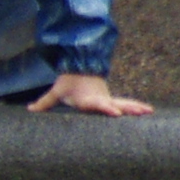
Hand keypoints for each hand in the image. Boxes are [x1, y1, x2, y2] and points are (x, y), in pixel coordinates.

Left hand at [28, 70, 151, 116]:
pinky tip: (147, 112)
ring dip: (136, 107)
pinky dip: (135, 107)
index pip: (98, 104)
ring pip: (124, 103)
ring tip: (149, 112)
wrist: (79, 66)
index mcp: (88, 98)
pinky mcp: (110, 98)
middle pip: (116, 103)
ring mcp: (107, 98)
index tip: (115, 112)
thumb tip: (29, 109)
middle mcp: (100, 98)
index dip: (106, 108)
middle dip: (128, 108)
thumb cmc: (68, 82)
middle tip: (141, 113)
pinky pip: (124, 103)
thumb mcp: (56, 91)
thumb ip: (44, 102)